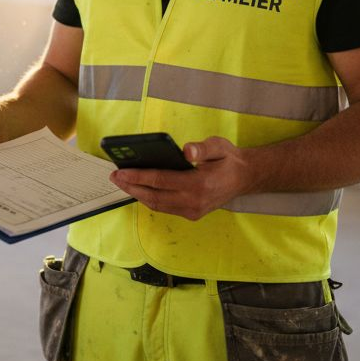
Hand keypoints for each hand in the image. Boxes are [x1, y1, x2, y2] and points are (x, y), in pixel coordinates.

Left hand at [109, 137, 250, 220]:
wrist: (245, 178)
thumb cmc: (229, 159)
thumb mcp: (219, 147)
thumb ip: (203, 149)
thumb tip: (186, 151)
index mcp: (200, 185)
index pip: (162, 181)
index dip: (139, 176)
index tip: (121, 171)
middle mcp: (194, 202)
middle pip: (155, 197)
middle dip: (132, 187)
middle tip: (114, 177)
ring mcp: (193, 211)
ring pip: (158, 205)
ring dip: (138, 194)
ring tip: (122, 182)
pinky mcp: (192, 214)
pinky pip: (165, 207)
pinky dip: (149, 198)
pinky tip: (138, 188)